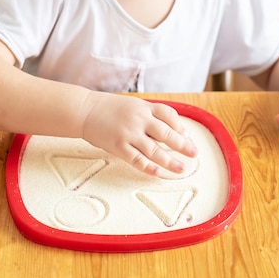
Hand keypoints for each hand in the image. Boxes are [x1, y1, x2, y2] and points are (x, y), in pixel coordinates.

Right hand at [80, 92, 197, 174]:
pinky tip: (158, 172)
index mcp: (144, 107)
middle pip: (166, 134)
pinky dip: (149, 167)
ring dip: (169, 161)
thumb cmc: (109, 108)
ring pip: (154, 150)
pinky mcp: (118, 146)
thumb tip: (170, 130)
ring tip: (181, 168)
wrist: (84, 110)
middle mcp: (139, 119)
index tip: (186, 136)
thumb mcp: (133, 105)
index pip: (169, 115)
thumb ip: (150, 115)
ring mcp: (129, 134)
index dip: (180, 126)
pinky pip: (137, 159)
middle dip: (182, 145)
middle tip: (194, 153)